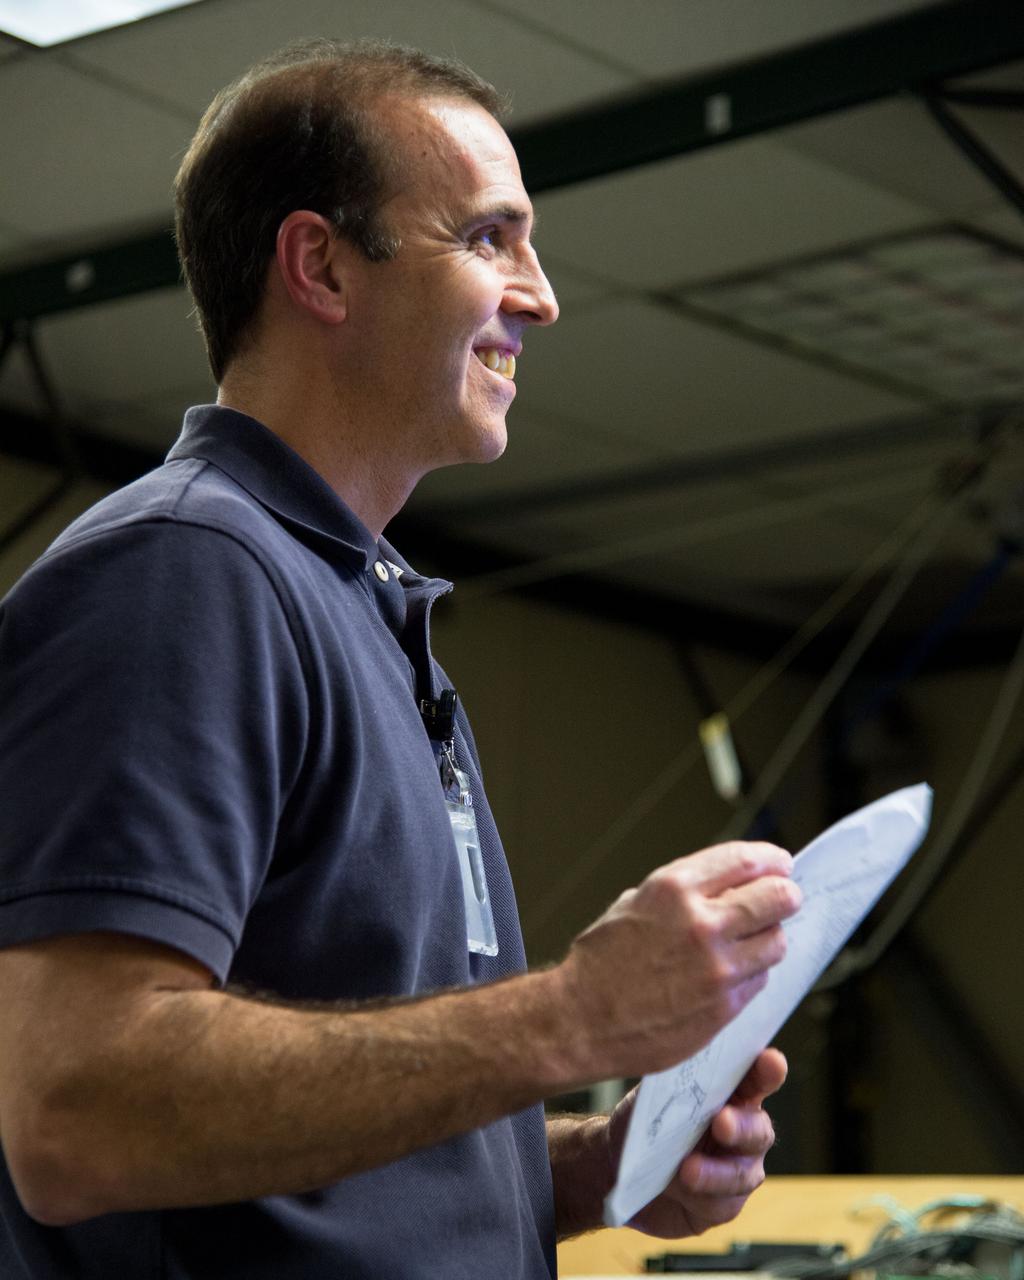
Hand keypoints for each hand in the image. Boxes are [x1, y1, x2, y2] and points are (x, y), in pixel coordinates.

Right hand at [558, 843, 799, 1080]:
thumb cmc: (602, 960)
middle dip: (785, 896)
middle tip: (783, 899)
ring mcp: (717, 968)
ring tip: (753, 940)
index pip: (747, 861)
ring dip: (769, 937)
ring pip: (777, 942)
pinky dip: (753, 973)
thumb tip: (728, 884)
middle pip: (778, 898)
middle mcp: (701, 923)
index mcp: (675, 888)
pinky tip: (732, 972)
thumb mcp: (636, 903)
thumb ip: (685, 891)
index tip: (780, 865)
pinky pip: (759, 980)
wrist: (580, 1019)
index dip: (772, 861)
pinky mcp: (724, 1006)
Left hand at [609, 1048, 786, 1238]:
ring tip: (688, 1170)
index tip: (772, 1061)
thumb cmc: (643, 1121)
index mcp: (730, 1092)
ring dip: (717, 1172)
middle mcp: (744, 1128)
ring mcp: (738, 1168)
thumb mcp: (651, 1097)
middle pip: (758, 1128)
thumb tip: (673, 1059)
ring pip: (742, 1173)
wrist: (618, 1173)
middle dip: (742, 1126)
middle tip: (721, 1122)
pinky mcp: (724, 1204)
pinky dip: (700, 1195)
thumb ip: (671, 1083)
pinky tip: (683, 1188)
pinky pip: (720, 1202)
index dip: (767, 1070)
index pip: (755, 1077)